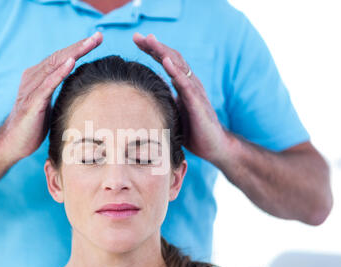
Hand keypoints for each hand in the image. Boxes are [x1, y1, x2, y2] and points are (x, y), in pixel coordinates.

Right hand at [0, 31, 102, 163]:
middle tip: (98, 36)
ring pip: (54, 65)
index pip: (61, 57)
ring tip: (90, 43)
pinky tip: (71, 62)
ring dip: (74, 53)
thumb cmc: (32, 126)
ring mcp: (31, 89)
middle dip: (80, 46)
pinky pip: (47, 84)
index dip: (79, 48)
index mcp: (38, 77)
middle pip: (59, 56)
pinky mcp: (31, 102)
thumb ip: (58, 91)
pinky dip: (59, 72)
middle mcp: (33, 78)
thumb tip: (79, 87)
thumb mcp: (49, 104)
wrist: (12, 144)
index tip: (97, 39)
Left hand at [132, 32, 228, 162]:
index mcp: (183, 85)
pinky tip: (166, 61)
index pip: (166, 61)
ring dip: (163, 52)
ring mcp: (195, 92)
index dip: (152, 50)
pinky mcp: (197, 104)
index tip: (136, 40)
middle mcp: (190, 84)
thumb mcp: (174, 112)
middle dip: (154, 46)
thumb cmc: (193, 131)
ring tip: (150, 40)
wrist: (213, 146)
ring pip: (179, 66)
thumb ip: (164, 99)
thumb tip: (147, 91)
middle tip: (137, 36)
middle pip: (171, 58)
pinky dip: (176, 71)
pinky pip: (186, 84)